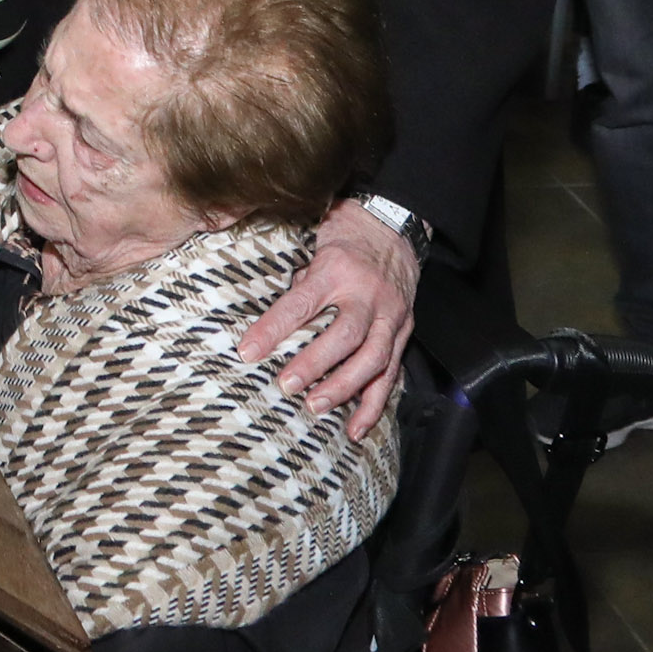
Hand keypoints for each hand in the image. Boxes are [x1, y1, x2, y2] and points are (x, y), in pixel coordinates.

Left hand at [240, 200, 419, 435]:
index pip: (301, 303)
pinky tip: (356, 427)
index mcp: (337, 268)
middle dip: (315, 364)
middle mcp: (369, 294)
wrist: (395, 224)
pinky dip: (374, 403)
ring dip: (344, 387)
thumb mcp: (315, 245)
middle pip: (345, 334)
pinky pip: (392, 372)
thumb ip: (298, 282)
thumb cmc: (346, 235)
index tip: (247, 352)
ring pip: (373, 358)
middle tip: (286, 385)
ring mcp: (392, 314)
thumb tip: (274, 321)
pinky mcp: (405, 331)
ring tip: (315, 407)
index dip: (273, 329)